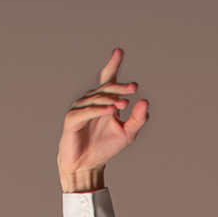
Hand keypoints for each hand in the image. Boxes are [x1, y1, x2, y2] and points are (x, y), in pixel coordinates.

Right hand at [57, 48, 148, 191]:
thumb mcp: (127, 134)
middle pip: (105, 88)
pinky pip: (86, 112)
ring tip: (125, 103)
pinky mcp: (72, 119)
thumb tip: (145, 102)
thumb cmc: (105, 147)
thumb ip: (137, 119)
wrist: (87, 165)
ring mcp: (80, 109)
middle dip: (119, 86)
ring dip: (111, 99)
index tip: (119, 51)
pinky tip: (111, 110)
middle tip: (134, 88)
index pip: (108, 79)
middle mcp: (91, 101)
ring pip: (96, 99)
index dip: (113, 65)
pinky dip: (98, 110)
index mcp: (104, 101)